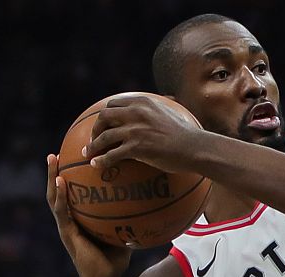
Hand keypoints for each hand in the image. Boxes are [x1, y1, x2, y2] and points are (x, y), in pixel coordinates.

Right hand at [45, 154, 131, 276]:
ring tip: (53, 159)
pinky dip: (60, 196)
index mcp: (78, 221)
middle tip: (56, 153)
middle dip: (56, 172)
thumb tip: (149, 204)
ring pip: (54, 198)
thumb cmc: (115, 262)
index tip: (72, 161)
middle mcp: (69, 221)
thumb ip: (130, 219)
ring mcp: (65, 227)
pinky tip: (61, 182)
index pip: (71, 195)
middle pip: (58, 192)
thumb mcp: (124, 235)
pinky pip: (61, 211)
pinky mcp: (66, 234)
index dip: (70, 179)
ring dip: (52, 177)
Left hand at [85, 93, 203, 173]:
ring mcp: (135, 130)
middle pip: (104, 117)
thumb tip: (158, 112)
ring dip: (93, 146)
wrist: (196, 148)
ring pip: (104, 137)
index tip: (103, 125)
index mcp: (143, 102)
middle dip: (95, 129)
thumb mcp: (172, 114)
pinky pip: (112, 154)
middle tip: (93, 140)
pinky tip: (96, 165)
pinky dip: (101, 160)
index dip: (105, 115)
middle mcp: (136, 113)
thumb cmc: (188, 135)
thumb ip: (158, 111)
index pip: (115, 104)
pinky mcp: (137, 147)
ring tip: (88, 153)